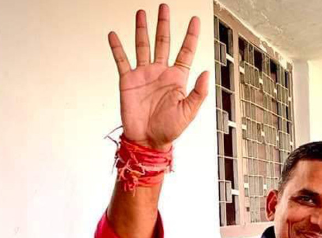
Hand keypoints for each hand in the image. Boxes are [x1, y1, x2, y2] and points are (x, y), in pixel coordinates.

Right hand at [108, 4, 208, 149]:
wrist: (147, 141)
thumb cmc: (169, 130)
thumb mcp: (189, 112)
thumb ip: (198, 92)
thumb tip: (207, 73)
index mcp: (177, 79)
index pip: (186, 52)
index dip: (191, 36)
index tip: (195, 20)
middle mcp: (161, 73)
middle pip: (163, 42)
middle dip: (164, 25)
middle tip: (164, 8)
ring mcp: (144, 75)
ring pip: (143, 46)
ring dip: (142, 30)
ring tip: (142, 14)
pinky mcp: (128, 81)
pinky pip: (122, 60)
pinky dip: (117, 48)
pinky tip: (114, 35)